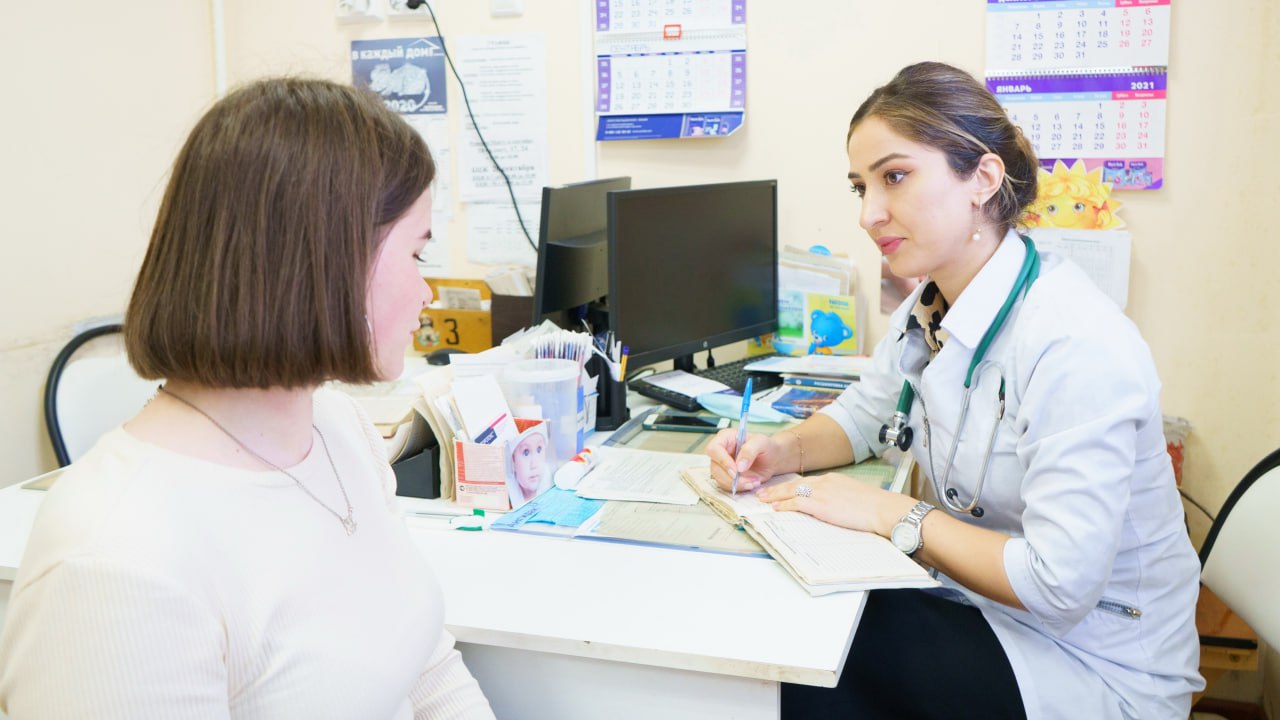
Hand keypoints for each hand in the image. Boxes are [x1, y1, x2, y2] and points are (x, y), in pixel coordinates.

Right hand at [705, 429, 784, 492]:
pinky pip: (726, 485)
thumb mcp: (762, 442)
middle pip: (715, 467)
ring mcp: (722, 465)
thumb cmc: (767, 446)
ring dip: (737, 484)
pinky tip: (752, 484)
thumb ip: (750, 450)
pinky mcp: (727, 476)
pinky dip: (739, 488)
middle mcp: (720, 451)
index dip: (722, 461)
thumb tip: (739, 466)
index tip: (736, 471)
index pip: (714, 449)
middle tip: (748, 480)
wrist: (772, 459)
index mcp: (725, 438)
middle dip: (731, 478)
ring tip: (754, 482)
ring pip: (720, 479)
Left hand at [756, 473, 913, 536]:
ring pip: (792, 491)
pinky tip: (775, 508)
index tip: (782, 489)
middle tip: (764, 492)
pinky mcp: (821, 504)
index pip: (808, 482)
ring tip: (763, 499)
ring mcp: (822, 492)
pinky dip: (784, 505)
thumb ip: (841, 498)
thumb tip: (834, 507)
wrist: (883, 509)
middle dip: (778, 488)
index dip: (792, 486)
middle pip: (795, 484)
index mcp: (834, 479)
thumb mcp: (855, 496)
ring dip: (775, 495)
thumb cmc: (875, 507)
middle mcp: (825, 482)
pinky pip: (796, 503)